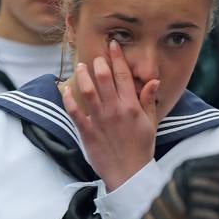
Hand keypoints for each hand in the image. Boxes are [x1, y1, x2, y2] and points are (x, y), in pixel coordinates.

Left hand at [63, 39, 159, 191]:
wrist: (129, 173)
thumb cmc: (141, 149)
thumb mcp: (151, 123)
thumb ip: (149, 100)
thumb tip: (153, 80)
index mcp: (131, 106)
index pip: (124, 76)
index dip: (118, 58)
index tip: (113, 44)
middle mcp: (115, 110)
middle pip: (104, 80)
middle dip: (99, 63)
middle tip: (96, 56)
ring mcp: (100, 121)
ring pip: (88, 92)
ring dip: (83, 76)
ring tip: (80, 66)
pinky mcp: (87, 132)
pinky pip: (75, 113)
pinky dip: (69, 100)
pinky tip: (65, 89)